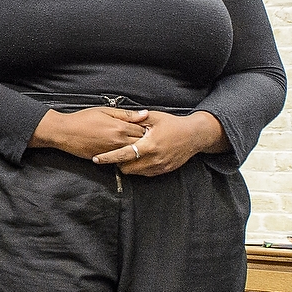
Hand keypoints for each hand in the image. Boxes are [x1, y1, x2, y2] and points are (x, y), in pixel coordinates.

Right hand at [30, 107, 148, 158]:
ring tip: (134, 144)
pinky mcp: (105, 158)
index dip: (147, 128)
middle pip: (141, 143)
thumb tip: (145, 113)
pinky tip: (123, 151)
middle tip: (146, 137)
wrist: (65, 132)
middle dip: (145, 140)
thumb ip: (126, 114)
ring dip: (136, 149)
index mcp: (120, 127)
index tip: (148, 127)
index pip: (143, 129)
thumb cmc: (82, 119)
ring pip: (132, 153)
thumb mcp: (104, 111)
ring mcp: (112, 151)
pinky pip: (121, 158)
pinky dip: (125, 155)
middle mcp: (118, 141)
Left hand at [92, 110, 227, 175]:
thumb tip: (119, 118)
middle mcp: (154, 158)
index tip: (96, 159)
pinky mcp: (164, 170)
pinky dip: (138, 168)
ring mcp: (160, 166)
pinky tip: (138, 159)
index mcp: (149, 145)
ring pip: (135, 172)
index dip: (108, 157)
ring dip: (128, 166)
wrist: (194, 135)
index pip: (123, 155)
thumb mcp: (154, 117)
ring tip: (126, 155)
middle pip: (126, 168)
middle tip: (114, 153)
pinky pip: (145, 174)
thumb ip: (136, 120)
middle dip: (117, 162)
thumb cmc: (173, 124)